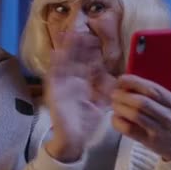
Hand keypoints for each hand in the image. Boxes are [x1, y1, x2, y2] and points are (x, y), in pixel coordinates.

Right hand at [44, 32, 114, 162]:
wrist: (73, 139)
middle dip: (77, 46)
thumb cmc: (85, 123)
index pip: (87, 64)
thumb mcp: (100, 104)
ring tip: (68, 34)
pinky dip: (54, 64)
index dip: (90, 52)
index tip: (95, 39)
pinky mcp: (53, 92)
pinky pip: (52, 76)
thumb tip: (118, 82)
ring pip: (63, 63)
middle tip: (81, 30)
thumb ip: (106, 92)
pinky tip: (56, 53)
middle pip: (74, 59)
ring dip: (65, 50)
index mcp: (83, 83)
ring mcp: (61, 86)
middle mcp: (71, 82)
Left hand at [111, 73, 170, 160]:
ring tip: (114, 102)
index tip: (122, 79)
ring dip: (120, 107)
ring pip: (135, 116)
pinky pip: (129, 130)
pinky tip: (115, 116)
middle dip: (124, 95)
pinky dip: (118, 122)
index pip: (154, 90)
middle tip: (114, 92)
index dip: (135, 82)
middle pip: (142, 103)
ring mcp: (159, 131)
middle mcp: (169, 117)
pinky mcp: (149, 142)